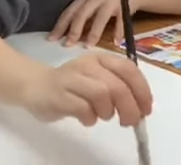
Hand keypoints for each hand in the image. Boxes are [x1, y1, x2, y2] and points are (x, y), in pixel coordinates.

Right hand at [19, 53, 152, 126]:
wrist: (34, 85)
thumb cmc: (72, 85)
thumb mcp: (97, 78)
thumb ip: (118, 87)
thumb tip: (141, 107)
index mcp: (100, 58)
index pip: (128, 69)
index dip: (142, 90)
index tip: (146, 109)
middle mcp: (87, 64)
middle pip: (117, 86)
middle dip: (129, 108)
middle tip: (130, 122)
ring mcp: (71, 79)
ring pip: (101, 94)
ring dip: (108, 112)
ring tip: (103, 116)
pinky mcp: (58, 95)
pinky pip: (82, 109)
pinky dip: (90, 118)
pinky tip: (87, 119)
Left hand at [49, 0, 135, 46]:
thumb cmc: (107, 3)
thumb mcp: (92, 8)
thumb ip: (82, 20)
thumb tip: (67, 38)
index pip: (69, 12)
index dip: (60, 26)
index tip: (51, 39)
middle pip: (82, 13)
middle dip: (74, 30)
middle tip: (68, 44)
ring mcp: (110, 1)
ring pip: (100, 17)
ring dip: (94, 32)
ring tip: (88, 46)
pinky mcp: (124, 5)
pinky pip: (121, 20)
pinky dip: (118, 32)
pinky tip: (116, 43)